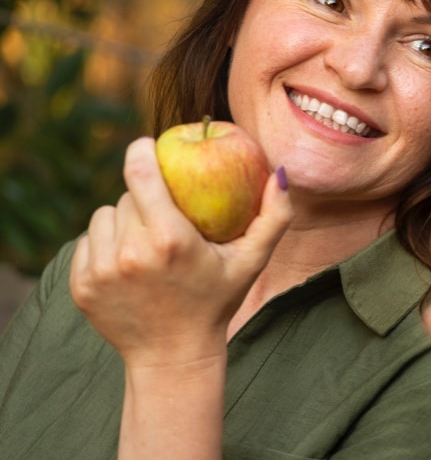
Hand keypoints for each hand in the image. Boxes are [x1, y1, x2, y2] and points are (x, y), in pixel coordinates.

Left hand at [69, 136, 291, 368]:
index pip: (140, 173)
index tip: (148, 145)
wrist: (174, 356)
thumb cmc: (218, 301)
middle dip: (144, 196)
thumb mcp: (252, 261)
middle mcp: (130, 252)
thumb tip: (278, 171)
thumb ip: (274, 216)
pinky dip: (106, 245)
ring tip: (146, 240)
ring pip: (103, 216)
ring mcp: (101, 270)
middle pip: (126, 196)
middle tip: (163, 214)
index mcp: (170, 239)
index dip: (141, 150)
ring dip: (123, 220)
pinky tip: (128, 263)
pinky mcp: (81, 285)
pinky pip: (87, 242)